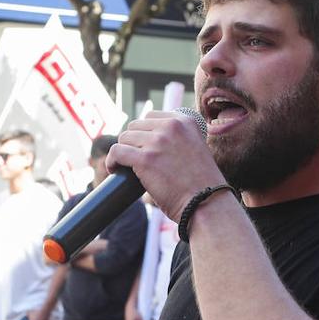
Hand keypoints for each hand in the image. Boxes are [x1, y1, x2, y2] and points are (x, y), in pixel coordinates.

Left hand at [109, 112, 225, 220]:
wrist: (206, 203)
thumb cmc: (201, 185)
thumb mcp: (195, 149)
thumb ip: (179, 140)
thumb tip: (152, 141)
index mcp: (185, 121)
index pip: (151, 117)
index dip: (144, 133)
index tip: (143, 147)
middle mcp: (171, 127)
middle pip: (135, 126)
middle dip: (133, 143)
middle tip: (134, 160)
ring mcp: (158, 142)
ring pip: (124, 138)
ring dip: (123, 152)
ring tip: (126, 166)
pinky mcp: (145, 159)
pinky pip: (117, 152)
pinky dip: (112, 161)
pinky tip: (114, 169)